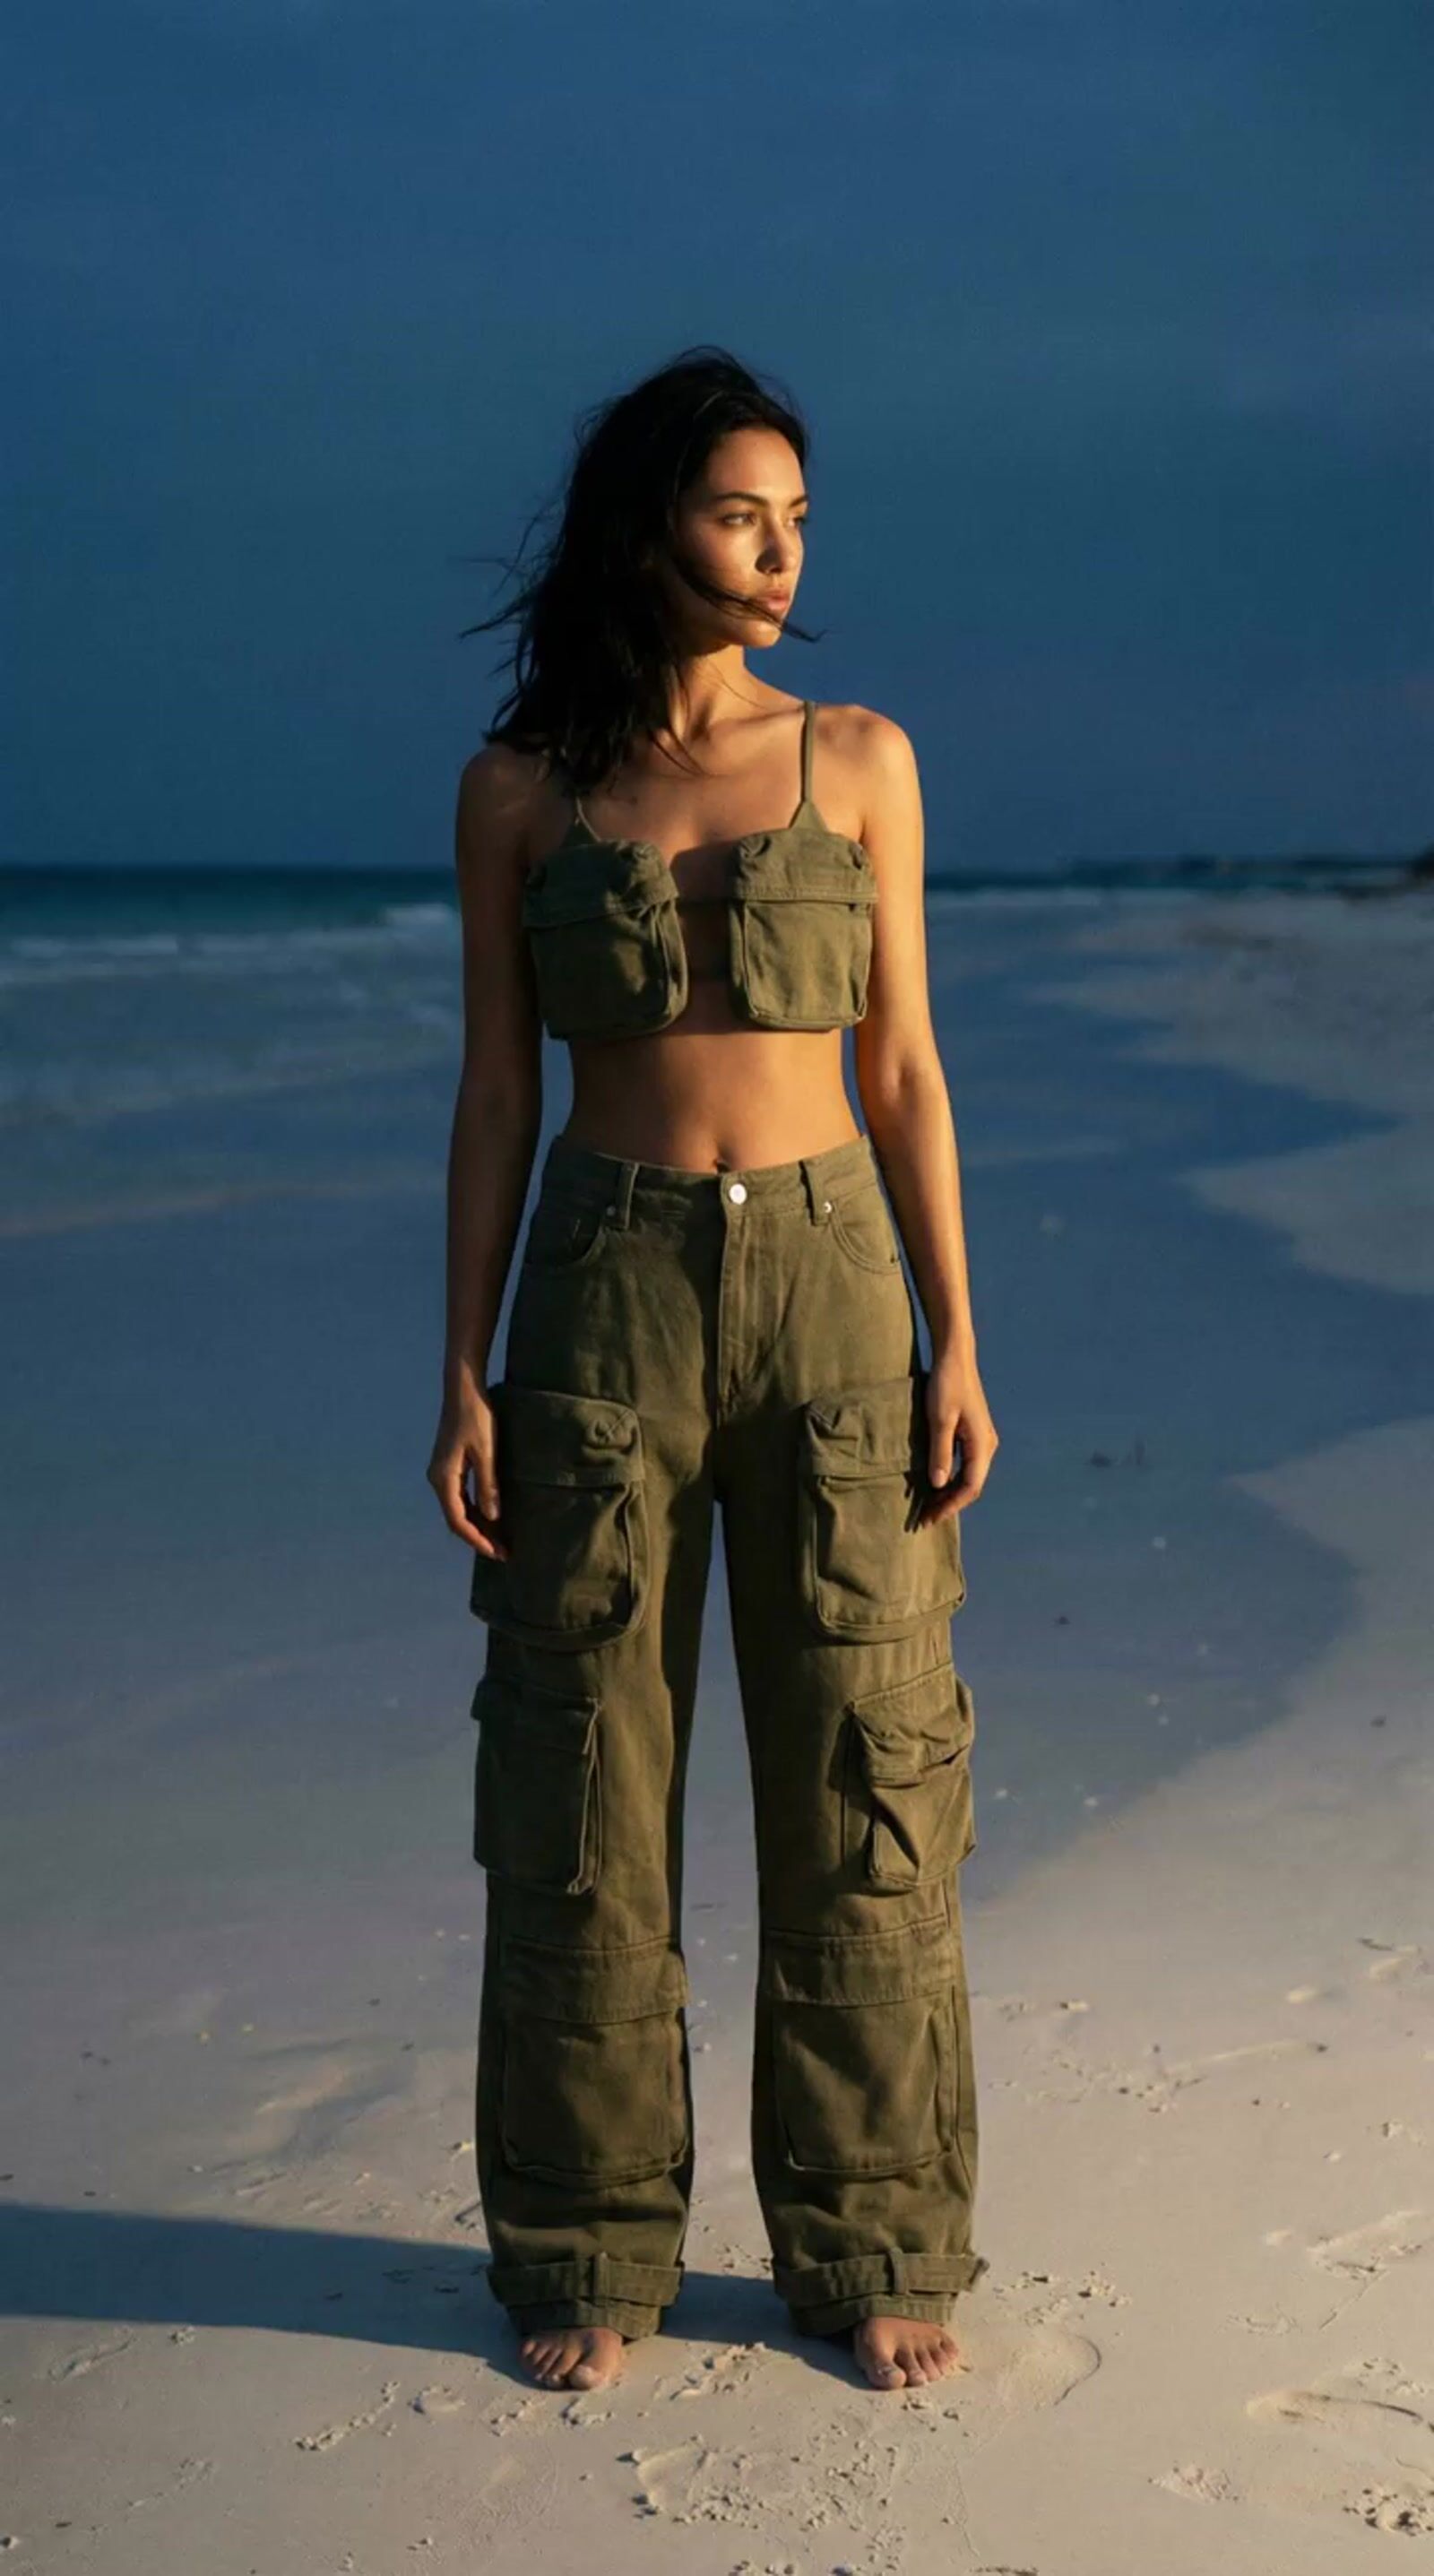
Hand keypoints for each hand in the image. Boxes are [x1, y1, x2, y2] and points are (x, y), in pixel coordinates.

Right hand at [426, 1379, 509, 1559]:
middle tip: (503, 1552)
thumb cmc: (476, 1416)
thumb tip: (493, 1517)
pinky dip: (474, 1511)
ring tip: (499, 1540)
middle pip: (456, 1518)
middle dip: (478, 1537)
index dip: (477, 1540)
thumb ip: (489, 1485)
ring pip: (458, 1509)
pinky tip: (491, 1517)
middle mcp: (438, 1479)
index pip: (458, 1520)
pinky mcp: (450, 1466)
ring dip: (477, 1526)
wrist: (463, 1389)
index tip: (497, 1553)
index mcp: (444, 1478)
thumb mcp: (487, 1452)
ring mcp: (442, 1473)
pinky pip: (460, 1497)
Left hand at [919, 1346, 997, 1526]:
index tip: (930, 1518)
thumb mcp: (939, 1419)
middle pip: (971, 1485)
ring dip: (949, 1492)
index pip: (970, 1487)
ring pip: (968, 1476)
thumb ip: (940, 1452)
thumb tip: (938, 1484)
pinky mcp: (972, 1433)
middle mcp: (987, 1445)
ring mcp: (981, 1439)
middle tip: (924, 1518)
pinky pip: (965, 1464)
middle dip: (949, 1504)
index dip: (950, 1506)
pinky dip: (950, 1477)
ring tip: (928, 1506)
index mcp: (982, 1444)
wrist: (954, 1356)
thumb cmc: (947, 1384)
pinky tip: (934, 1483)